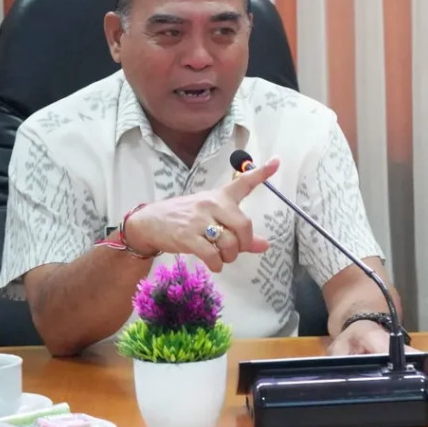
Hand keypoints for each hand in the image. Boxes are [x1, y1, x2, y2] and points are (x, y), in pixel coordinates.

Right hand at [122, 157, 280, 271]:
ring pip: (229, 243)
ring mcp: (199, 220)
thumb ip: (240, 232)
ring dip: (230, 256)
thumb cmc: (187, 218)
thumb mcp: (213, 218)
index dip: (262, 173)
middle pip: (244, 225)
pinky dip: (218, 264)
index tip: (277, 162)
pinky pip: (212, 254)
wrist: (150, 222)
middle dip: (244, 243)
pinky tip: (215, 264)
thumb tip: (265, 245)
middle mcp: (212, 204)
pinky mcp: (187, 236)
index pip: (243, 182)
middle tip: (236, 249)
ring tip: (223, 257)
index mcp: (220, 196)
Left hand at [326, 320, 427, 394]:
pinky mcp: (408, 353)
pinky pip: (423, 362)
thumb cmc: (349, 337)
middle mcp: (393, 342)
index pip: (391, 352)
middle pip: (414, 358)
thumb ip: (337, 361)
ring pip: (422, 360)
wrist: (361, 322)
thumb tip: (336, 375)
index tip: (418, 374)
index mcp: (375, 339)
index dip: (406, 364)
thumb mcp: (337, 348)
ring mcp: (403, 347)